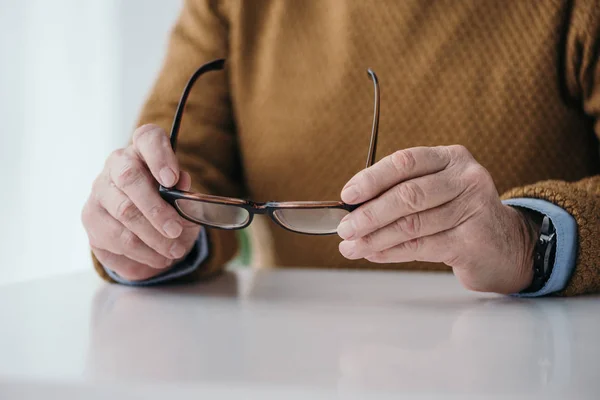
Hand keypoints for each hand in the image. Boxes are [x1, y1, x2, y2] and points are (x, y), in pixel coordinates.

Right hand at [82, 124, 200, 280]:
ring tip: (174, 251)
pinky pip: (115, 237)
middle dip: (156, 209)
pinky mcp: (91, 218)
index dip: (160, 156)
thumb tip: (181, 183)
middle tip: (176, 230)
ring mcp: (99, 190)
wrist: (147, 230)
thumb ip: (185, 191)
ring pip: (123, 213)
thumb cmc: (169, 206)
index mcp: (143, 150)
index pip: (149, 138)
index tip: (172, 179)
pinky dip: (141, 252)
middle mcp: (116, 164)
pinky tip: (158, 258)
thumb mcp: (185, 199)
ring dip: (152, 237)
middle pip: (130, 178)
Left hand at [337, 145, 537, 293]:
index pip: (405, 162)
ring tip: (352, 247)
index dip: (372, 178)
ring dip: (375, 238)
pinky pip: (421, 247)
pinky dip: (391, 252)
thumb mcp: (435, 192)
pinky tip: (374, 254)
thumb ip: (400, 193)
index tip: (348, 195)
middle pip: (407, 195)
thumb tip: (352, 209)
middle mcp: (465, 178)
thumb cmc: (459, 216)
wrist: (505, 246)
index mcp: (450, 158)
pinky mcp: (472, 240)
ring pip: (411, 224)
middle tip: (345, 228)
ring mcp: (473, 208)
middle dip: (370, 214)